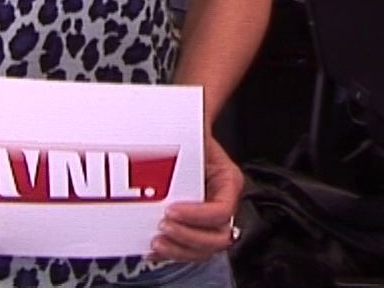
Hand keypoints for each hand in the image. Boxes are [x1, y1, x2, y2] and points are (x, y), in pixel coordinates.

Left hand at [150, 135, 244, 264]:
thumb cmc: (191, 131)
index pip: (222, 211)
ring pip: (206, 248)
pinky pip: (190, 249)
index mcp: (229, 183)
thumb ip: (186, 146)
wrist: (186, 132)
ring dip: (181, 249)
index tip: (171, 210)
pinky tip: (154, 249)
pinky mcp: (194, 226)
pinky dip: (173, 253)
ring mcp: (210, 219)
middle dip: (189, 238)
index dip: (197, 216)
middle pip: (218, 238)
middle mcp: (223, 204)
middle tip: (163, 228)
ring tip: (157, 241)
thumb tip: (166, 150)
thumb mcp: (193, 136)